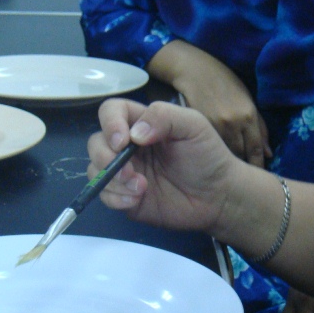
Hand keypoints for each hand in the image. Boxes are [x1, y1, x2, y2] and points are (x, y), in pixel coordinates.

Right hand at [88, 98, 244, 233]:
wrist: (219, 196)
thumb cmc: (207, 156)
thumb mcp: (193, 125)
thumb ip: (164, 117)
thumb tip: (133, 133)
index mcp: (142, 123)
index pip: (111, 111)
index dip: (109, 123)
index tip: (122, 141)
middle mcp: (128, 146)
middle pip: (96, 143)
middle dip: (105, 156)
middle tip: (129, 170)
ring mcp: (125, 172)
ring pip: (95, 170)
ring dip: (112, 180)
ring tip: (141, 188)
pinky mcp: (126, 197)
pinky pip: (104, 195)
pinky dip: (115, 198)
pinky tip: (137, 200)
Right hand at [148, 41, 271, 166]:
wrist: (194, 70)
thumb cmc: (225, 82)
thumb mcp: (247, 99)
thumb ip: (260, 126)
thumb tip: (268, 152)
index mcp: (248, 114)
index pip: (256, 149)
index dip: (259, 164)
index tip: (260, 175)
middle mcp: (233, 122)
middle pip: (241, 154)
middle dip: (245, 165)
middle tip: (245, 177)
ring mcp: (215, 126)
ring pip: (225, 153)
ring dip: (229, 162)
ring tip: (230, 169)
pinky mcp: (198, 127)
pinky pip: (210, 146)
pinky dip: (214, 153)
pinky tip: (214, 157)